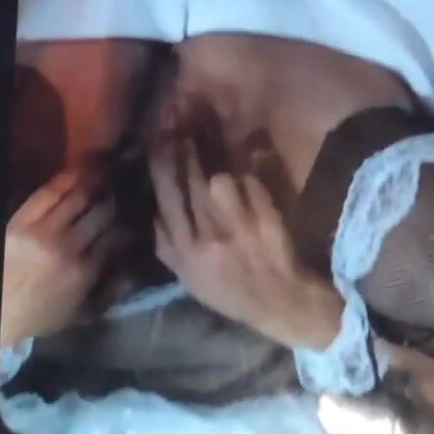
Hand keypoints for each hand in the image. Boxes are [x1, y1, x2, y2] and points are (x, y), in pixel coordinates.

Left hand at [0, 171, 122, 347]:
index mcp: (84, 271)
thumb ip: (108, 293)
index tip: (133, 217)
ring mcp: (44, 232)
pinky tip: (77, 171)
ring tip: (105, 171)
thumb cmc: (39, 315)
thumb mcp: (79, 314)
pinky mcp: (22, 220)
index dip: (127, 224)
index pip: (115, 238)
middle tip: (122, 188)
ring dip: (95, 182)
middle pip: (100, 213)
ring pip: (78, 198)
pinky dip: (66, 179)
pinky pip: (49, 192)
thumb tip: (133, 270)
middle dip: (114, 200)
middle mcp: (68, 247)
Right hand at [150, 141, 340, 347]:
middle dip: (186, 153)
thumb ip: (167, 249)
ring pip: (221, 182)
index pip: (168, 201)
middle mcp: (210, 239)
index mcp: (187, 253)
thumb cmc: (230, 292)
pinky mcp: (267, 222)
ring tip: (219, 160)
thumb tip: (153, 215)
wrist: (279, 303)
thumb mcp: (190, 280)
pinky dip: (249, 181)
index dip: (161, 168)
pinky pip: (252, 186)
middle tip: (183, 129)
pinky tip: (248, 180)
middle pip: (192, 184)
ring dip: (220, 171)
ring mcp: (240, 229)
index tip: (158, 142)